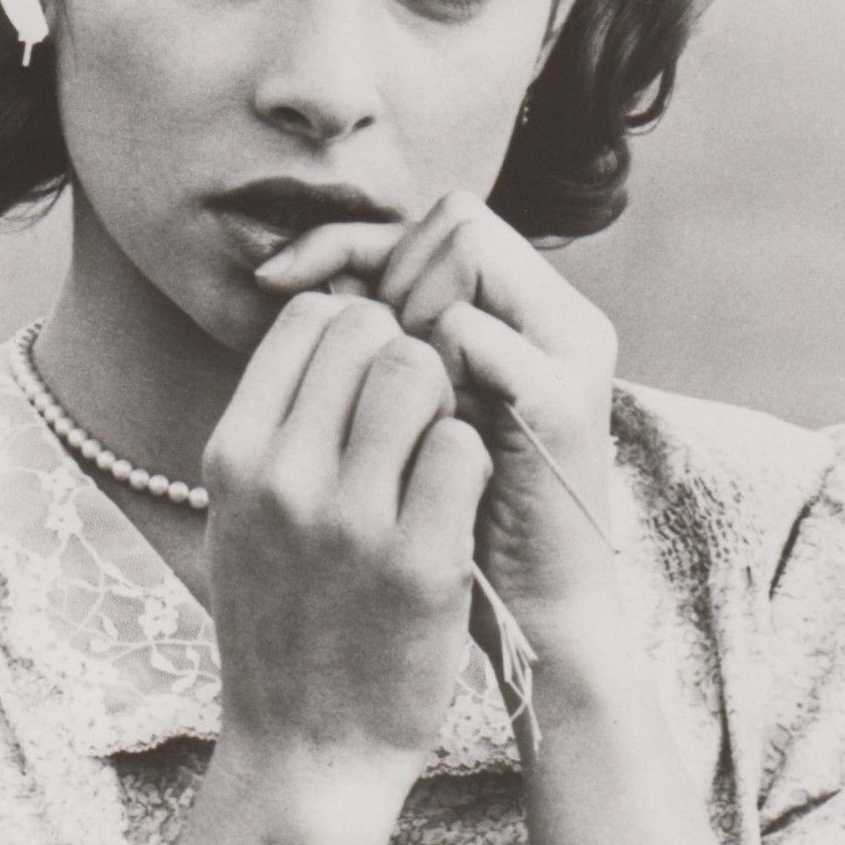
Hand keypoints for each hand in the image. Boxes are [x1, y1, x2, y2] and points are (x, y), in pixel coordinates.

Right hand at [202, 290, 491, 804]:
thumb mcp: (241, 512)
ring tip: (437, 447)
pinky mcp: (419, 561)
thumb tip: (329, 319)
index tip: (374, 369)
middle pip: (368, 329)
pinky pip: (462, 446)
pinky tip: (460, 496)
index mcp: (233, 453)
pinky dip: (472, 457)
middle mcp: (281, 475)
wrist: (306, 749)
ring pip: (418, 371)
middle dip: (405, 351)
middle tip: (416, 408)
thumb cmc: (280, 616)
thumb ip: (274, 422)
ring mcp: (349, 518)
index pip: (308, 317)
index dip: (357, 327)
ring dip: (443, 398)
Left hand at [255, 192, 621, 658]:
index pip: (440, 219)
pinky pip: (466, 329)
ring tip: (389, 382)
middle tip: (358, 346)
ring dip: (405, 308)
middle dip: (384, 268)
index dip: (352, 238)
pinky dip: (426, 359)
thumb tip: (300, 275)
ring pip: (466, 252)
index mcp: (530, 314)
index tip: (276, 279)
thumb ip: (380, 343)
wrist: (535, 627)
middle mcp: (560, 318)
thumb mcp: (414, 414)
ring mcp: (568, 352)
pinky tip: (409, 415)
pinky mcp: (560, 400)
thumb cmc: (453, 524)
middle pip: (456, 217)